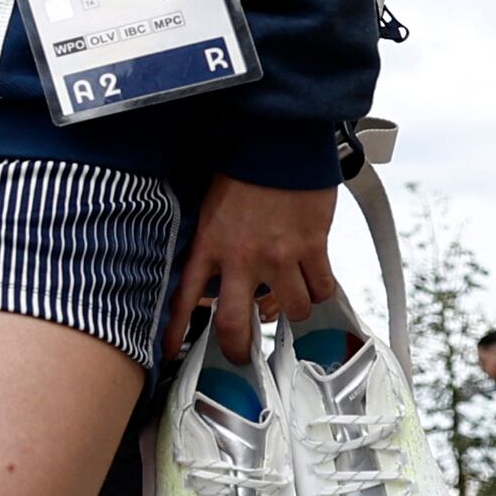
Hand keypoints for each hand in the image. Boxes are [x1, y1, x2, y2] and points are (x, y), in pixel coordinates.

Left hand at [167, 176, 336, 365]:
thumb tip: (218, 279)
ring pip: (290, 309)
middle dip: (239, 348)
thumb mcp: (210, 210)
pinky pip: (320, 288)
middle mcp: (240, 258)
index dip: (177, 332)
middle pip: (235, 324)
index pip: (184, 299)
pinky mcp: (311, 246)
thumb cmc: (242, 171)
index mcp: (208, 246)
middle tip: (244, 354)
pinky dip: (319, 291)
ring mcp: (278, 255)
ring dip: (293, 310)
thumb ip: (212, 246)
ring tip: (292, 299)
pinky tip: (314, 282)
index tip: (174, 353)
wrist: (277, 142)